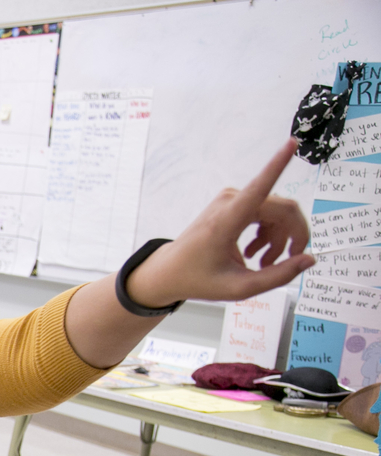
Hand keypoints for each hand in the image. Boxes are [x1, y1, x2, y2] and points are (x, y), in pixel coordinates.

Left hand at [127, 139, 314, 307]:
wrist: (170, 271)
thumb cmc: (199, 279)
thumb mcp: (239, 288)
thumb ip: (277, 276)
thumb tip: (309, 259)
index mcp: (227, 220)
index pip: (259, 187)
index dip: (278, 164)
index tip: (291, 142)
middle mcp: (230, 201)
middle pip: (284, 209)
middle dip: (291, 238)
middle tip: (281, 264)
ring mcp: (231, 198)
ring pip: (278, 212)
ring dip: (278, 239)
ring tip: (261, 262)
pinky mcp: (233, 201)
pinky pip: (267, 211)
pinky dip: (268, 233)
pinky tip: (254, 252)